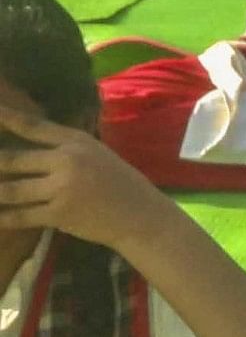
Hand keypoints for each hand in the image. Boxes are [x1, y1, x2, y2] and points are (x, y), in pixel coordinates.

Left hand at [0, 102, 178, 254]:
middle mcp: (67, 160)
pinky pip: (20, 216)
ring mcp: (62, 187)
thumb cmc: (119, 183)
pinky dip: (4, 218)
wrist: (141, 214)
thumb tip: (29, 146)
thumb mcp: (97, 154)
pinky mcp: (59, 214)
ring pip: (10, 190)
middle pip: (13, 159)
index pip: (33, 126)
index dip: (6, 118)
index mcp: (77, 141)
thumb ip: (66, 148)